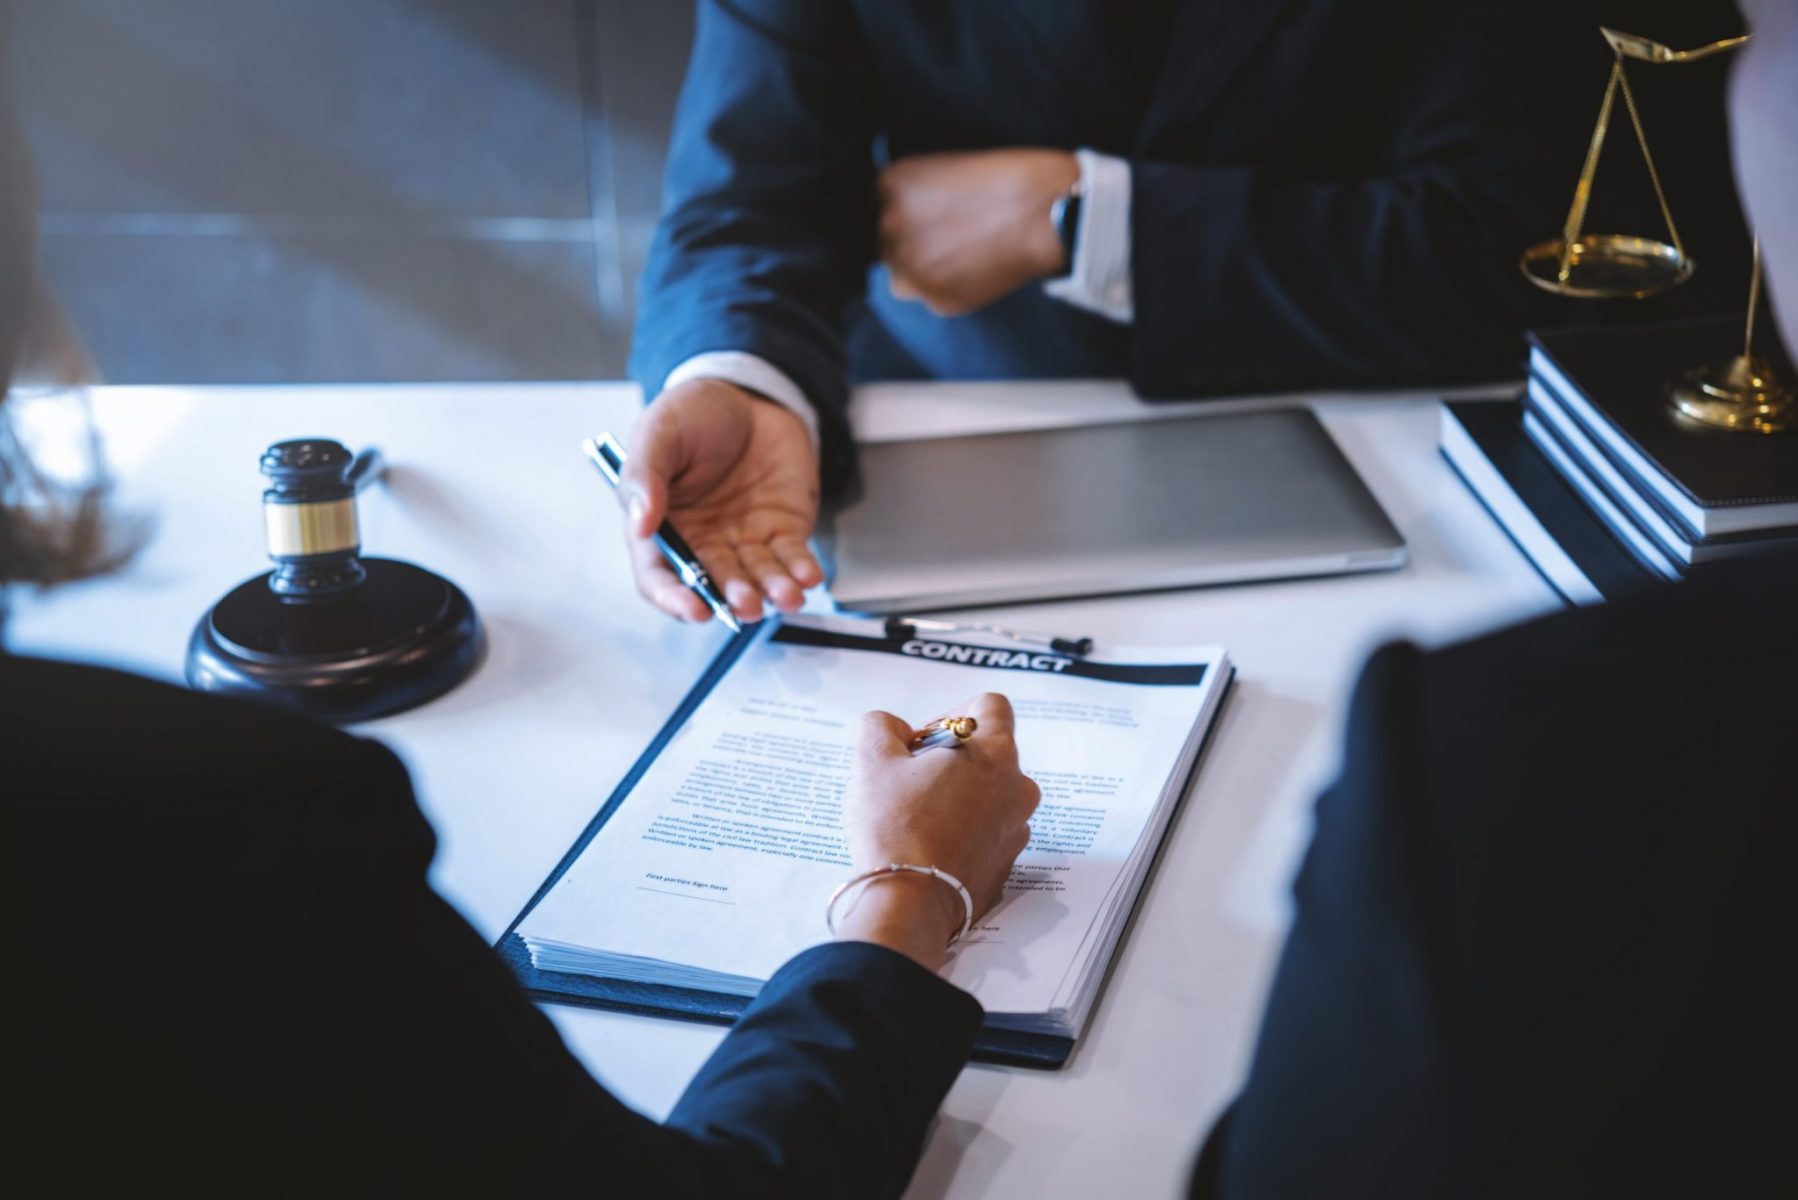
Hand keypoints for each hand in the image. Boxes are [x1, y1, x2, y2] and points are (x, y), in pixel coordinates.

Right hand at [618, 378, 822, 623]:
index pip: (660, 575)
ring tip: (786, 595)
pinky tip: (809, 575)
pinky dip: (801, 571)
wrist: (749, 392)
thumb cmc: (695, 412)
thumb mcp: (660, 432)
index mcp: (661, 525)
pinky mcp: (782, 530)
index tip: (694, 608)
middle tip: (745, 603)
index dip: (674, 598)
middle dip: (731, 597)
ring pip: (756, 578)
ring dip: (771, 591)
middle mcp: (702, 541)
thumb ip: (645, 476)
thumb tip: (639, 524)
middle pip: (713, 584)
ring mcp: (744, 539)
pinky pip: (791, 558)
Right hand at [836, 693, 1041, 971]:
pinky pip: (988, 831)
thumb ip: (883, 726)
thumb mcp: (872, 760)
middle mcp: (1018, 788)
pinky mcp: (1007, 863)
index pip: (990, 706)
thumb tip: (896, 730)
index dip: (951, 714)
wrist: (911, 903)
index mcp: (995, 753)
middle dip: (952, 759)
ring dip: (959, 795)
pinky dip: (965, 830)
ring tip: (918, 816)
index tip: (922, 742)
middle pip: (989, 753)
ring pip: (990, 794)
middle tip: (911, 781)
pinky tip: (930, 845)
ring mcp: (1017, 828)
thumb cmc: (895, 827)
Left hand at [878, 148, 1078, 316]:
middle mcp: (890, 226)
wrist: (1046, 213)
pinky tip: (978, 270)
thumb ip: (917, 192)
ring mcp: (910, 266)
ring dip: (926, 272)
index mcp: (891, 184)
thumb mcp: (948, 165)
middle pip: (888, 244)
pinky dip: (952, 289)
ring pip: (904, 278)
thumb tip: (909, 217)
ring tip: (964, 256)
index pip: (882, 206)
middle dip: (914, 243)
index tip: (936, 213)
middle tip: (954, 237)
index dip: (911, 212)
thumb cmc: (1009, 179)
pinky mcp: (936, 299)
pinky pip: (934, 299)